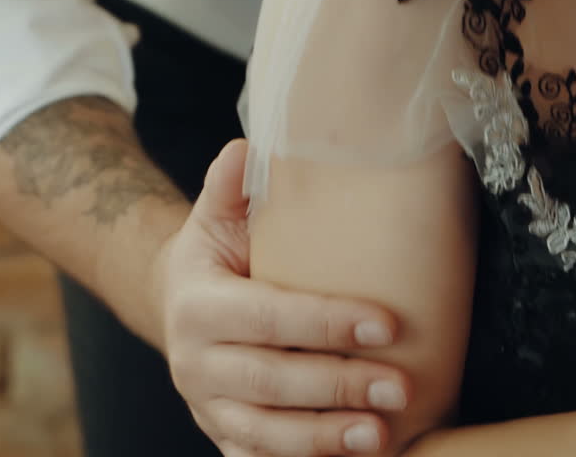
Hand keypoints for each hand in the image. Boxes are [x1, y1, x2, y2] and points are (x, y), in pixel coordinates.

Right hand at [156, 140, 412, 456]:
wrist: (176, 305)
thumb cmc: (216, 257)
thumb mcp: (215, 218)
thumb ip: (230, 187)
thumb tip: (247, 148)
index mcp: (195, 303)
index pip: (265, 314)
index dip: (325, 321)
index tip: (386, 322)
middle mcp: (193, 361)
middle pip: (269, 380)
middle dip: (336, 385)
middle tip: (399, 387)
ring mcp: (206, 406)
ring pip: (263, 432)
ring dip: (323, 438)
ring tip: (381, 435)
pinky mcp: (220, 436)